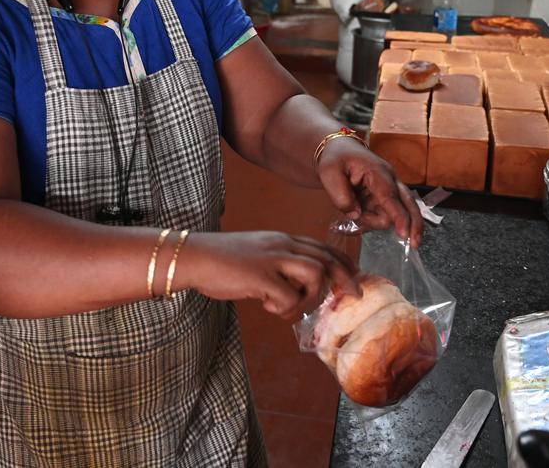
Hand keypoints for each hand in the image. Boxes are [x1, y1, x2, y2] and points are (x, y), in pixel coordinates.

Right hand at [177, 231, 359, 319]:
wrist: (194, 256)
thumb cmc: (222, 260)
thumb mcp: (257, 255)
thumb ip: (278, 265)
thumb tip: (296, 289)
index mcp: (282, 240)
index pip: (322, 247)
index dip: (343, 263)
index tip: (354, 278)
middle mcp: (281, 245)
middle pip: (326, 259)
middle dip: (345, 279)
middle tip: (353, 296)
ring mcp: (271, 259)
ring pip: (315, 275)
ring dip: (310, 298)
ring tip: (290, 309)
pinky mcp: (259, 276)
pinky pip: (288, 297)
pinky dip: (284, 308)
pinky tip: (266, 307)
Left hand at [316, 137, 422, 245]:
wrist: (339, 149)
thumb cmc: (335, 158)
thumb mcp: (329, 174)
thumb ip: (340, 196)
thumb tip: (356, 215)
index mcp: (377, 172)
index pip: (392, 197)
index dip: (399, 217)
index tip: (404, 234)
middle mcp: (389, 180)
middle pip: (409, 205)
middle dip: (412, 225)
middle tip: (413, 245)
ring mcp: (388, 189)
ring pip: (392, 215)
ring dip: (374, 222)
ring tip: (351, 214)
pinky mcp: (384, 197)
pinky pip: (383, 215)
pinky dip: (370, 222)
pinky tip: (355, 220)